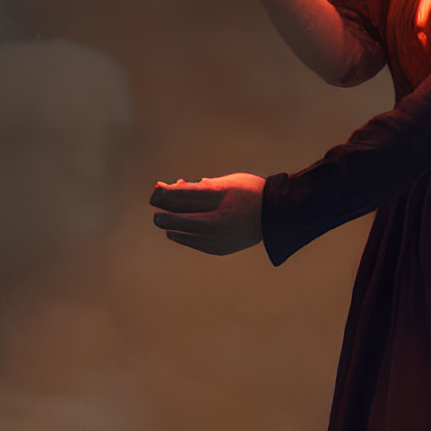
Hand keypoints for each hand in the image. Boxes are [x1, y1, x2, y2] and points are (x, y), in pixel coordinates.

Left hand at [149, 172, 264, 255]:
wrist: (275, 215)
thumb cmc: (250, 192)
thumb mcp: (226, 182)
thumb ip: (201, 187)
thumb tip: (175, 187)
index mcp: (217, 198)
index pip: (180, 195)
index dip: (163, 193)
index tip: (155, 191)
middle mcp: (215, 219)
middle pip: (178, 217)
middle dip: (164, 212)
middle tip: (157, 208)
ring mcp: (216, 237)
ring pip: (182, 233)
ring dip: (172, 225)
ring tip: (166, 220)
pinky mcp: (218, 248)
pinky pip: (193, 243)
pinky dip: (184, 236)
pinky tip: (177, 232)